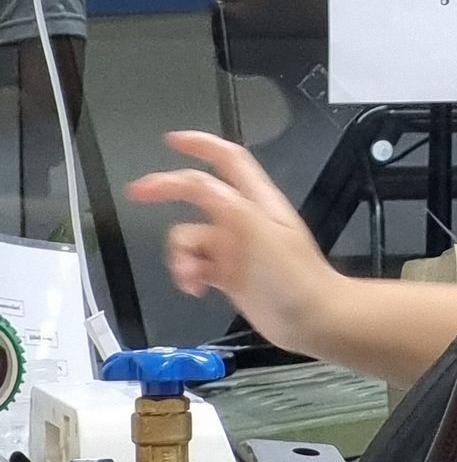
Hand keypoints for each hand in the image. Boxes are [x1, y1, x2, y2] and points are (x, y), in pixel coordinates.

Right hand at [126, 131, 341, 354]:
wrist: (314, 320)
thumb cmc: (296, 278)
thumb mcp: (262, 237)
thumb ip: (231, 210)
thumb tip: (201, 183)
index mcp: (257, 202)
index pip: (228, 161)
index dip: (201, 145)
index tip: (172, 140)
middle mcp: (244, 219)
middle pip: (199, 195)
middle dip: (168, 192)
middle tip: (136, 194)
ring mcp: (236, 247)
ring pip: (192, 237)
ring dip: (180, 255)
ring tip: (191, 277)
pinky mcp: (230, 273)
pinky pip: (196, 265)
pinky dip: (188, 274)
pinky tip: (197, 288)